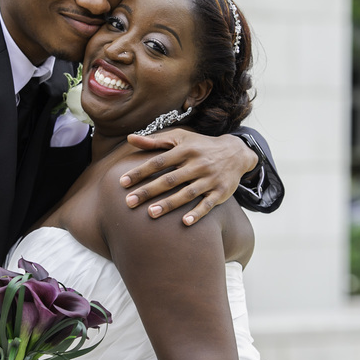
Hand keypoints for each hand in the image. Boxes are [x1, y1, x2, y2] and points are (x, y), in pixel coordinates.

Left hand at [121, 131, 257, 224]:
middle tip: (129, 202)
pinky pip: (208, 204)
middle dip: (148, 191)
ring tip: (150, 213)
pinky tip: (185, 222)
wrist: (236, 152)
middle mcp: (197, 164)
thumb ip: (155, 140)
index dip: (140, 172)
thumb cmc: (200, 146)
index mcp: (185, 150)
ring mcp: (210, 179)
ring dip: (169, 204)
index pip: (158, 162)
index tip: (122, 182)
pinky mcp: (220, 192)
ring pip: (187, 193)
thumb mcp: (180, 138)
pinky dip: (198, 213)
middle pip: (170, 179)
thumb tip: (130, 138)